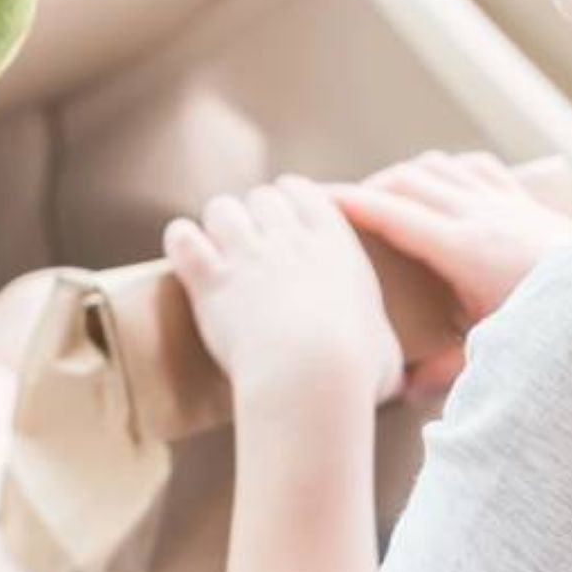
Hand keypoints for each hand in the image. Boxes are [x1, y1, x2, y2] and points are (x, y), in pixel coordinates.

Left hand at [164, 181, 402, 414]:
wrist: (314, 377)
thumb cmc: (357, 371)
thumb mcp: (386, 352)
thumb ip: (380, 343)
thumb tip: (390, 367)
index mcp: (335, 244)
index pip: (306, 194)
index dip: (292, 201)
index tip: (286, 217)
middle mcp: (290, 238)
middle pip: (262, 197)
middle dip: (254, 215)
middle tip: (251, 244)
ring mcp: (248, 255)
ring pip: (222, 208)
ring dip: (218, 226)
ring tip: (219, 250)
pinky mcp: (212, 280)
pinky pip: (183, 238)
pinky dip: (182, 243)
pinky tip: (187, 257)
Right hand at [329, 151, 571, 395]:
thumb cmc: (555, 327)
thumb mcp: (496, 352)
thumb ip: (447, 372)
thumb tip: (403, 394)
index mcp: (462, 249)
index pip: (391, 213)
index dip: (348, 202)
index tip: (315, 199)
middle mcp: (480, 214)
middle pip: (408, 180)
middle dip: (370, 187)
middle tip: (345, 208)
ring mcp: (505, 202)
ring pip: (439, 166)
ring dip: (407, 175)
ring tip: (388, 197)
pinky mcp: (526, 201)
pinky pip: (476, 167)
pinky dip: (448, 169)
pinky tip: (442, 184)